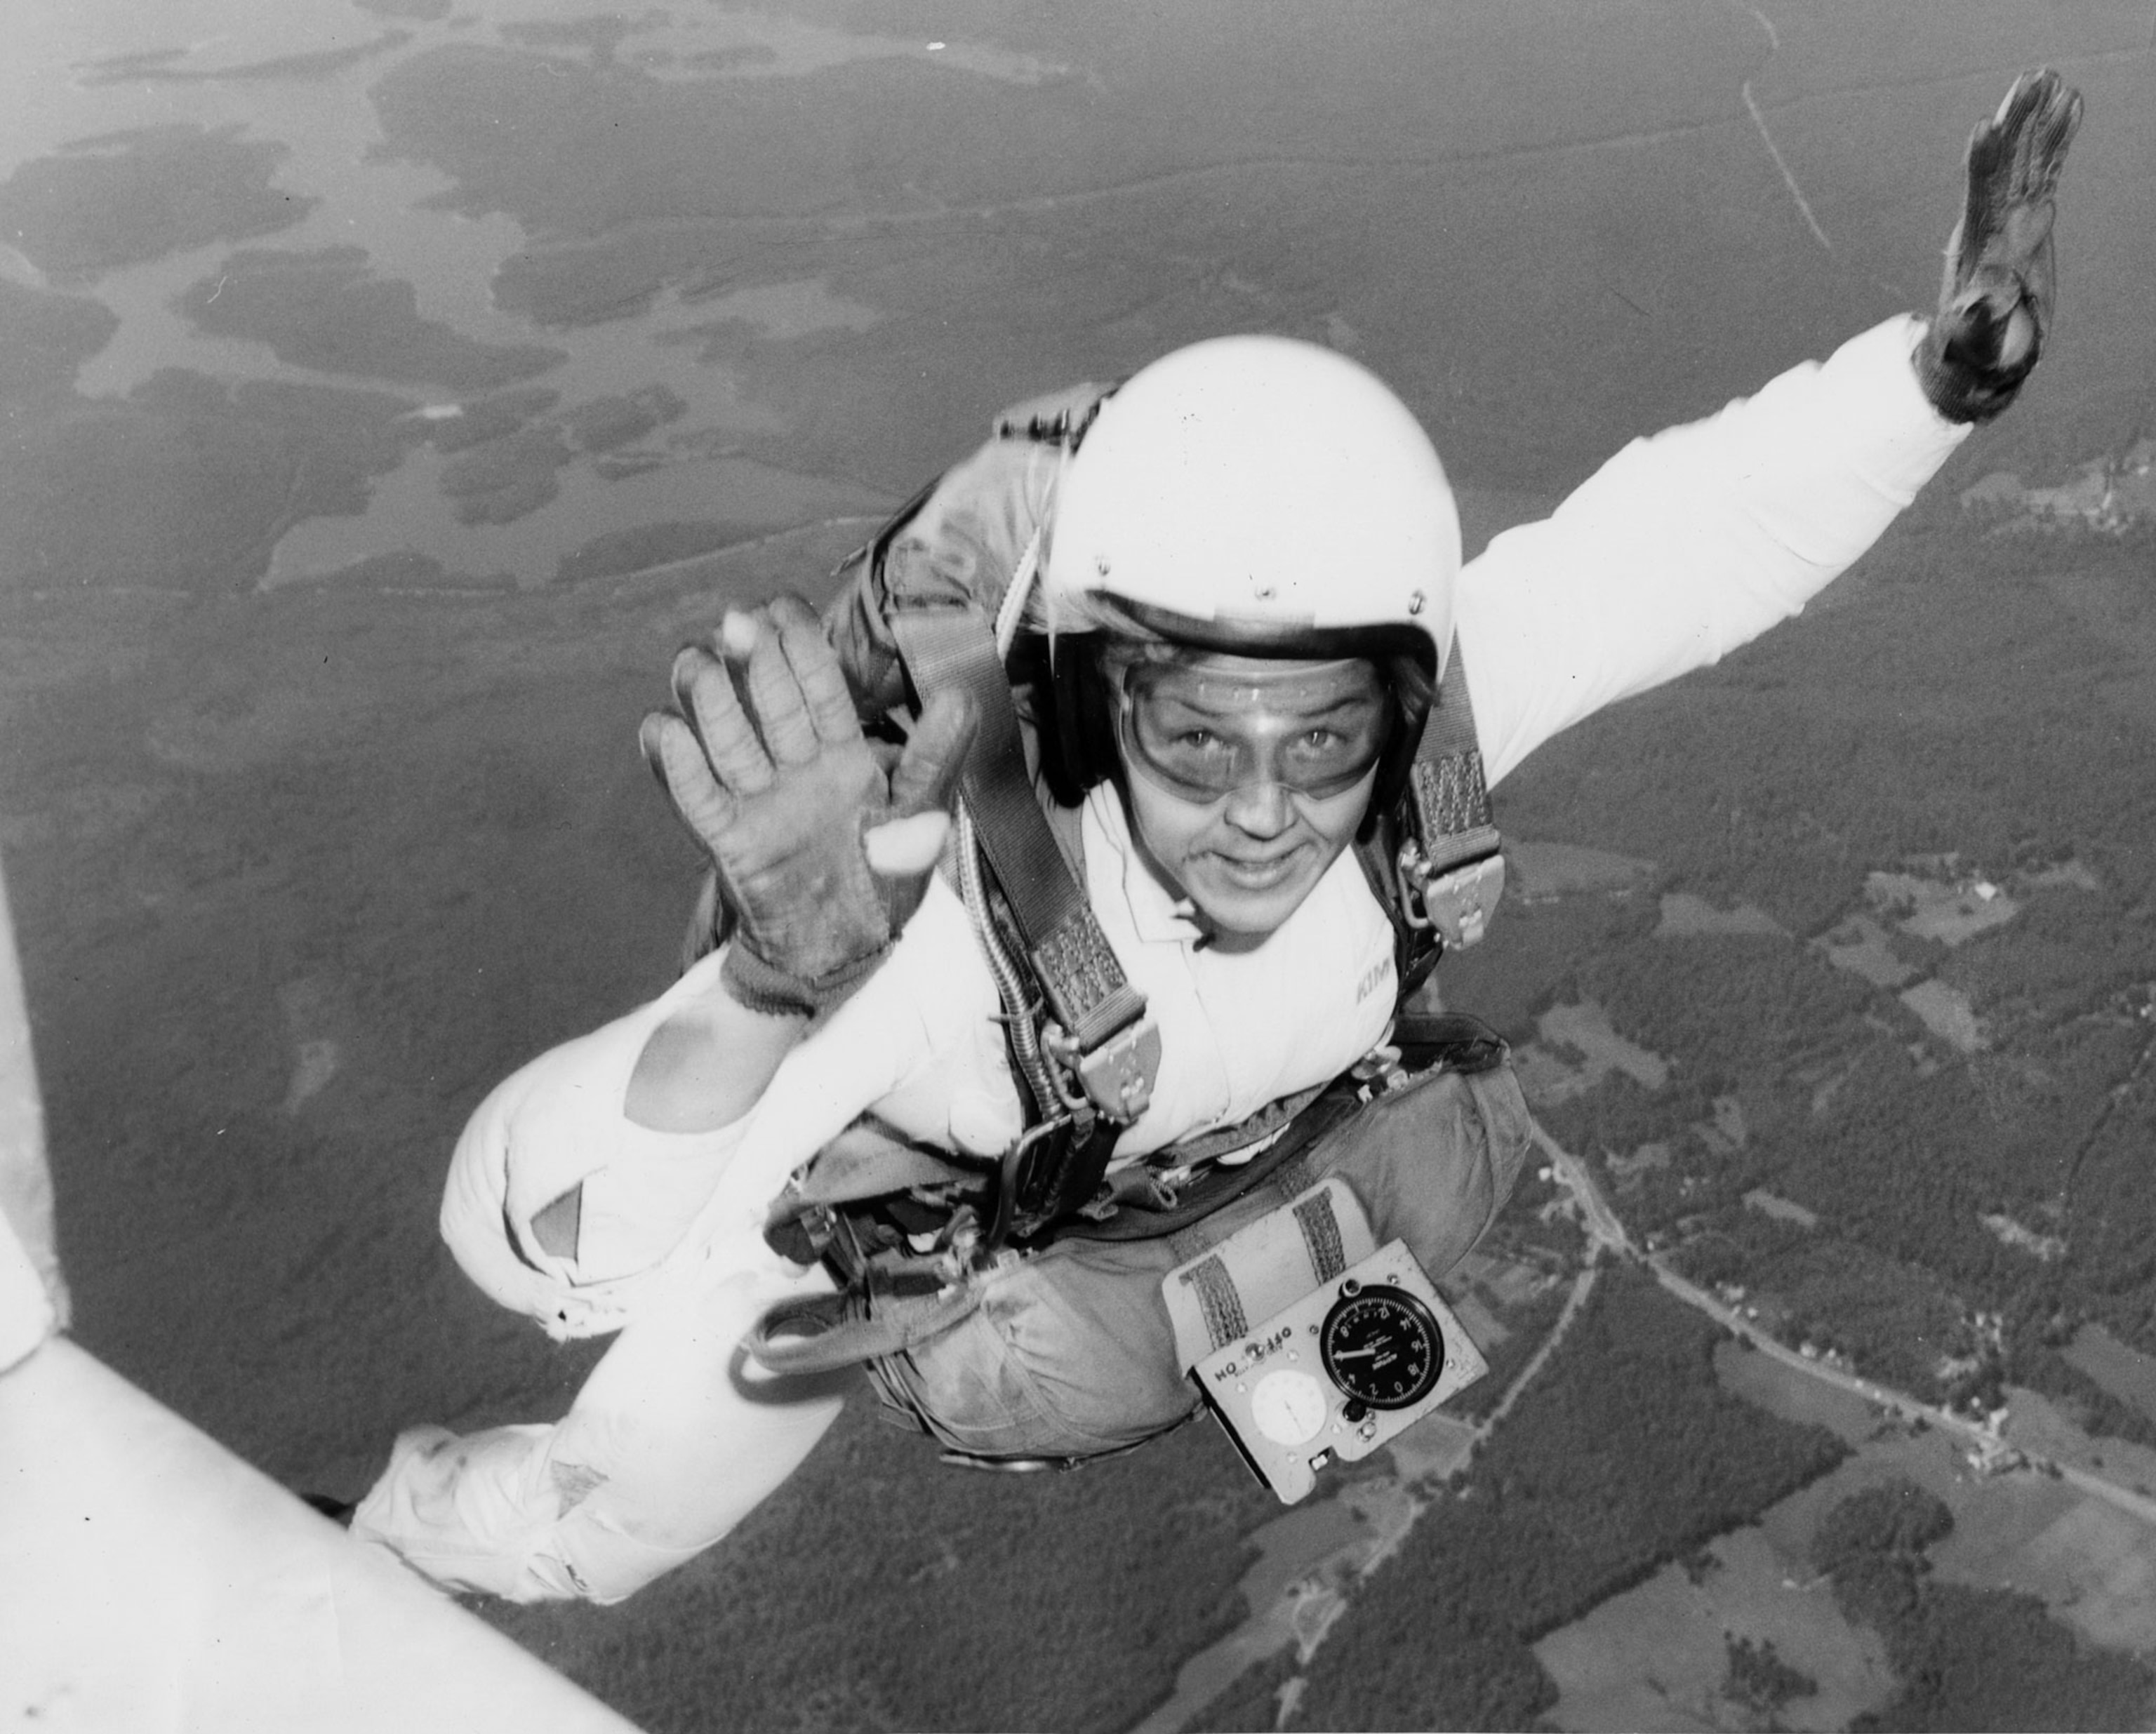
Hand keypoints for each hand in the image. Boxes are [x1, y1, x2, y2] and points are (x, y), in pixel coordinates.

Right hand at [640, 594, 976, 1016]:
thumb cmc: (884, 885)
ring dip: (709, 700)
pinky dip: (679, 767)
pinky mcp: (730, 839)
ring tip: (693, 663)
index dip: (802, 648)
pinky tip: (662, 730)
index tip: (780, 606)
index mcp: (845, 755)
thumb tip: (961, 693)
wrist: (843, 953)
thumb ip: (935, 759)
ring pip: (728, 739)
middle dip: (753, 661)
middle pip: (769, 704)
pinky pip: (699, 798)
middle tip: (735, 623)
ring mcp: (760, 800)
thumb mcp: (919, 821)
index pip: (821, 690)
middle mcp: (797, 767)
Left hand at [1917, 69, 2082, 422]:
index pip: (1979, 195)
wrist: (1984, 353)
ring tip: (2051, 78)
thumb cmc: (1975, 350)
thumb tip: (1977, 302)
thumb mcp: (1974, 341)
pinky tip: (2071, 105)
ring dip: (2039, 119)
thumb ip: (1976, 322)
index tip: (1986, 126)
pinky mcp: (2034, 219)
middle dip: (2017, 122)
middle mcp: (1993, 222)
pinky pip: (2048, 170)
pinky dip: (2060, 139)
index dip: (1983, 162)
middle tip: (2030, 80)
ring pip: (2027, 158)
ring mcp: (2014, 216)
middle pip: (2004, 162)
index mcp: (1977, 246)